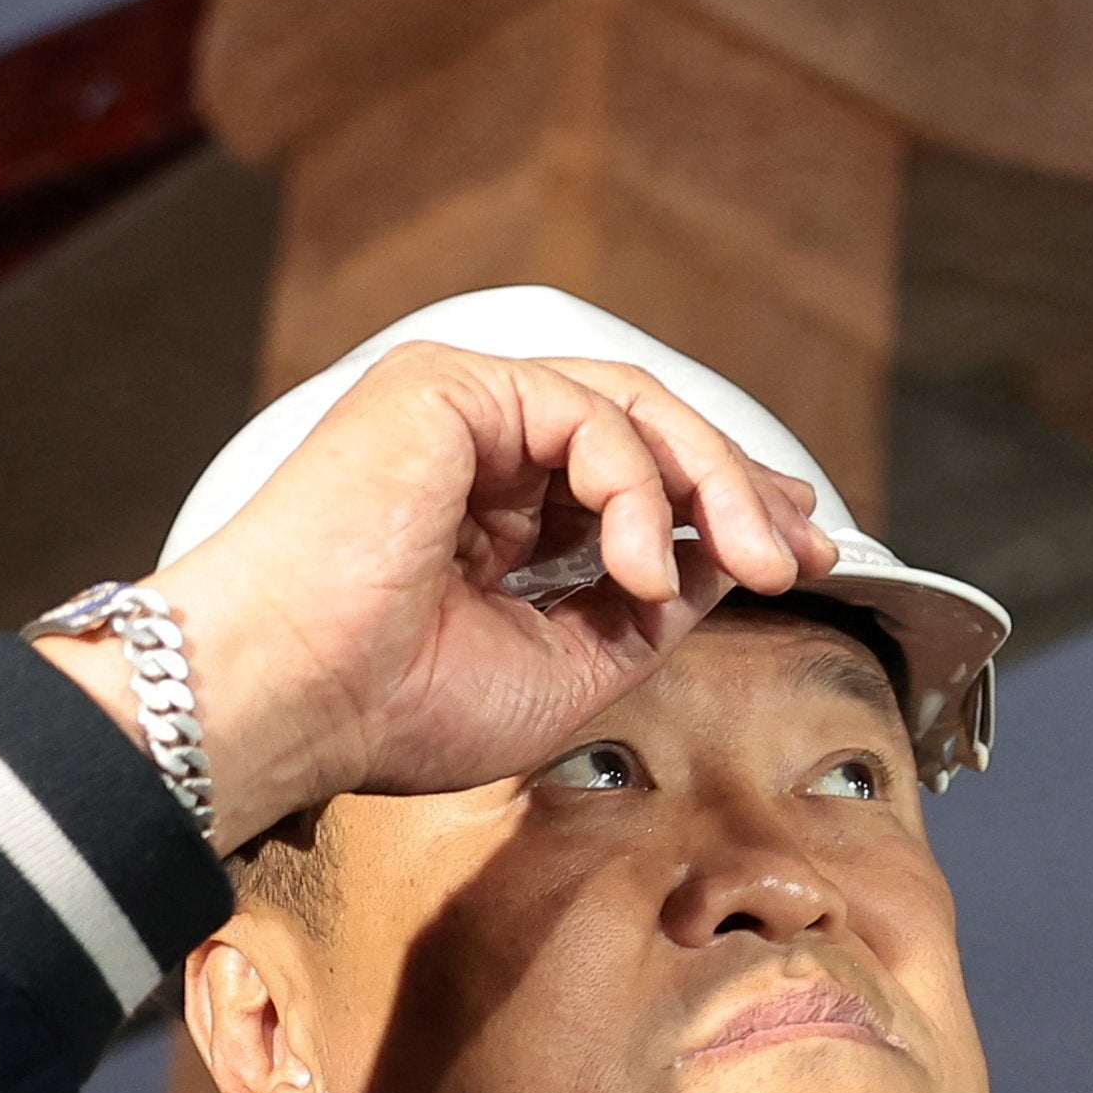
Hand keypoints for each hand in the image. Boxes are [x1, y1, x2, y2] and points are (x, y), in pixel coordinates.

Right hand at [103, 346, 841, 829]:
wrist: (287, 703)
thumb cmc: (393, 706)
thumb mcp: (571, 663)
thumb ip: (652, 603)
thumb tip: (737, 553)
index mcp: (486, 511)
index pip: (629, 480)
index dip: (721, 507)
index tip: (798, 551)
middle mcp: (472, 447)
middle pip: (645, 433)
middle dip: (739, 488)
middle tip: (805, 550)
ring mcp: (458, 408)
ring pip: (630, 411)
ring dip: (712, 486)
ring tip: (757, 562)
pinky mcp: (445, 386)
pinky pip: (587, 416)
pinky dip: (637, 490)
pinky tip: (644, 569)